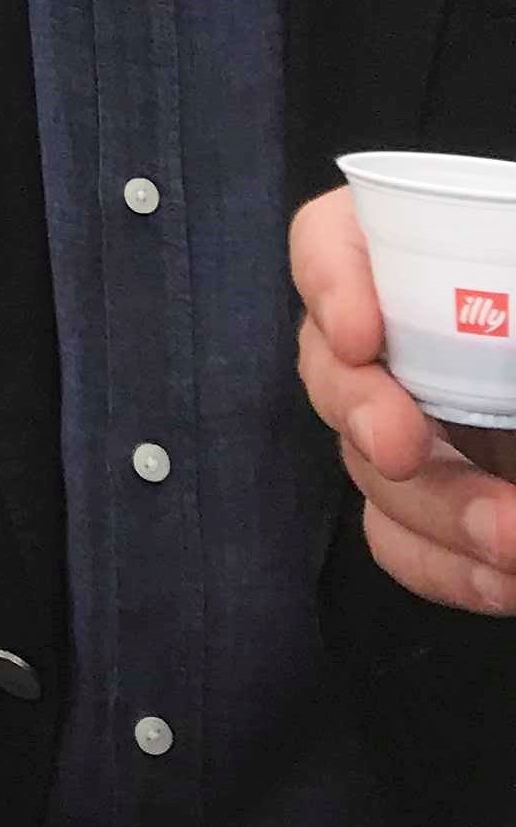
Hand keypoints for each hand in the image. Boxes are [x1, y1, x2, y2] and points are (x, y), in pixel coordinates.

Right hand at [294, 187, 515, 613]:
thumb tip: (508, 330)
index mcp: (445, 257)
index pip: (335, 240)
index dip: (330, 278)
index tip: (366, 334)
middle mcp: (419, 336)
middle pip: (333, 361)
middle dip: (362, 410)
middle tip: (407, 446)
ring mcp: (433, 424)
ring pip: (366, 466)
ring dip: (432, 512)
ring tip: (513, 547)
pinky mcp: (451, 505)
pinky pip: (403, 540)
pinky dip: (444, 568)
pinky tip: (505, 585)